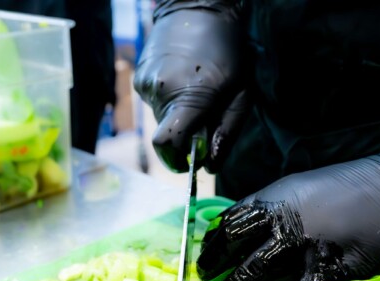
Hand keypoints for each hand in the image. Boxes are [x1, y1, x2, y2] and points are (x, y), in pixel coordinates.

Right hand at [134, 3, 247, 171]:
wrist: (198, 7)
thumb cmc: (228, 50)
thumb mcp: (241, 95)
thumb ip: (226, 134)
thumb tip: (209, 165)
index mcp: (188, 96)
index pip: (168, 145)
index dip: (178, 162)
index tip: (190, 163)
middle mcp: (160, 91)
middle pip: (168, 134)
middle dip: (186, 133)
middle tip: (206, 113)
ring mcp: (145, 83)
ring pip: (161, 118)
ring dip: (178, 113)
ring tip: (194, 88)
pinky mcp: (138, 77)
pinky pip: (154, 101)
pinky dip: (169, 99)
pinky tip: (181, 78)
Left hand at [196, 129, 379, 280]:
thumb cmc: (362, 187)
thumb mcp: (309, 188)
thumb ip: (281, 211)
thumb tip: (258, 238)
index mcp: (277, 196)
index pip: (230, 223)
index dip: (213, 248)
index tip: (206, 264)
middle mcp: (282, 219)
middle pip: (235, 252)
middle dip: (217, 279)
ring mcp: (303, 246)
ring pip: (253, 276)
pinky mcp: (329, 270)